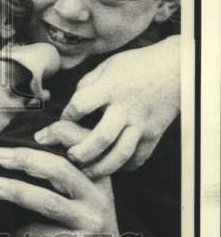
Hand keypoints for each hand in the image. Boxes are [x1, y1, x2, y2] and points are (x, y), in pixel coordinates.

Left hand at [0, 146, 120, 236]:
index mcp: (99, 177)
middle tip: (0, 156)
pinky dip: (20, 228)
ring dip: (17, 191)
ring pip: (49, 202)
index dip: (59, 132)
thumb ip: (66, 168)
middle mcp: (98, 198)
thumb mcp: (86, 191)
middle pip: (60, 170)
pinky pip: (41, 234)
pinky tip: (6, 225)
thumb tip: (24, 143)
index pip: (83, 145)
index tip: (34, 134)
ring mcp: (90, 224)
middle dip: (26, 160)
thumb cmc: (84, 219)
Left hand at [35, 35, 180, 176]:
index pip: (80, 106)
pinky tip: (112, 167)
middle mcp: (125, 108)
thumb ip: (87, 84)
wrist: (175, 69)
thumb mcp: (107, 66)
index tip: (62, 120)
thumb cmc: (136, 65)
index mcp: (110, 88)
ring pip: (120, 154)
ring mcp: (141, 124)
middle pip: (100, 138)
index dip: (66, 116)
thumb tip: (71, 105)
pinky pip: (139, 157)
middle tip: (69, 156)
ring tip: (86, 171)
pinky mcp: (154, 134)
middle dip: (81, 152)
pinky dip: (124, 167)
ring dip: (100, 167)